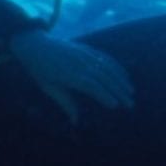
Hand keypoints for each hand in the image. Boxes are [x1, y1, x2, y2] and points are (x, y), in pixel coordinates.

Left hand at [9, 30, 134, 122]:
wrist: (34, 44)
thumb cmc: (40, 70)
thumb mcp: (49, 88)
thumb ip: (65, 103)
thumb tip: (76, 121)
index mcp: (69, 74)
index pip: (92, 86)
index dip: (104, 95)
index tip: (115, 106)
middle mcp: (79, 63)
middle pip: (104, 77)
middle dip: (119, 91)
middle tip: (130, 104)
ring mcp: (84, 54)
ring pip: (107, 67)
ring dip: (121, 80)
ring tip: (131, 92)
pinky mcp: (87, 49)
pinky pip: (105, 57)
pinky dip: (117, 66)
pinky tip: (124, 75)